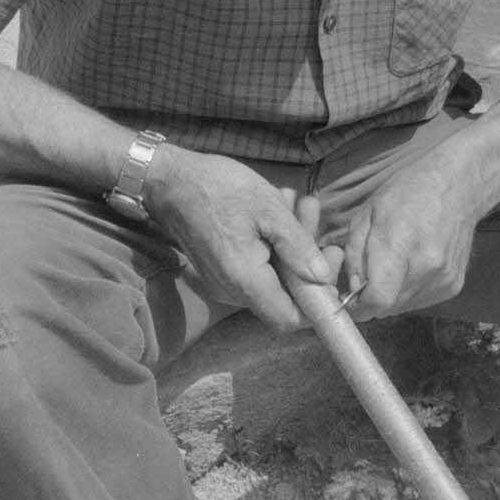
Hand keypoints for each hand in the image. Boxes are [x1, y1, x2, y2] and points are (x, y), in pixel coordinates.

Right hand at [144, 146, 334, 331]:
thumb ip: (298, 247)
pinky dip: (273, 243)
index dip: (316, 303)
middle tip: (317, 218)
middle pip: (284, 295)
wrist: (169, 180)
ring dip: (292, 243)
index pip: (289, 319)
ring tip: (300, 204)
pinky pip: (256, 267)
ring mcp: (224, 282)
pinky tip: (279, 209)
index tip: (330, 266)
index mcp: (246, 280)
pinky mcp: (220, 270)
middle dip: (308, 258)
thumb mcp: (269, 210)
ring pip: (272, 277)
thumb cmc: (219, 188)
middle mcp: (232, 291)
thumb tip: (323, 278)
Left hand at [340, 153, 488, 320]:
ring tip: (393, 264)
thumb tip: (354, 289)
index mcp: (400, 243)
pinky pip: (420, 301)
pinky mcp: (454, 286)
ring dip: (390, 294)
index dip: (359, 305)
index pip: (378, 300)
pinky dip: (408, 291)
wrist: (457, 187)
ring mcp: (444, 279)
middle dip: (371, 298)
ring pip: (402, 307)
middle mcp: (426, 267)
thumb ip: (355, 255)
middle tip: (369, 273)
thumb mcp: (367, 214)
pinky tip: (411, 266)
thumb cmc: (407, 194)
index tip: (351, 296)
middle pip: (387, 307)